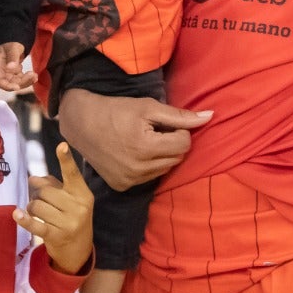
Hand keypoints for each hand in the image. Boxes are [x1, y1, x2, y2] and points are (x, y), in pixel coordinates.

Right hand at [0, 42, 34, 92]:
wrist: (12, 41)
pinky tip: (34, 76)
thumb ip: (12, 57)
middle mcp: (1, 71)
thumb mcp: (12, 47)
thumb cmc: (10, 43)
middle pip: (9, 83)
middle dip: (21, 83)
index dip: (6, 86)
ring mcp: (7, 73)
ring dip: (26, 81)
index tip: (17, 87)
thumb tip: (10, 68)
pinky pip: (20, 80)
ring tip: (35, 76)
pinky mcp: (14, 74)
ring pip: (16, 83)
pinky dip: (27, 79)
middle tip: (32, 75)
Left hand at [14, 143, 92, 274]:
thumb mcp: (70, 200)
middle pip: (46, 191)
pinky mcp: (56, 236)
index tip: (61, 146)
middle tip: (40, 199)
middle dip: (38, 194)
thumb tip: (33, 179)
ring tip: (37, 213)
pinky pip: (36, 224)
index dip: (66, 160)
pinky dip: (24, 219)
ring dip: (32, 207)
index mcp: (83, 194)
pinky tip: (17, 214)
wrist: (79, 250)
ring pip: (37, 206)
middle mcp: (78, 207)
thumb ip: (53, 185)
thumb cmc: (72, 217)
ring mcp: (68, 223)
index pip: (73, 174)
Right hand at [56, 88, 210, 190]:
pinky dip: (148, 166)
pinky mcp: (122, 186)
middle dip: (172, 143)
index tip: (164, 122)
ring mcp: (130, 180)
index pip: (184, 143)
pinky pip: (149, 178)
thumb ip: (179, 115)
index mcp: (146, 147)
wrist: (81, 123)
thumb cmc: (116, 110)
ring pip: (165, 169)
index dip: (179, 130)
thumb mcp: (148, 107)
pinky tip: (134, 153)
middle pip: (177, 158)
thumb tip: (210, 116)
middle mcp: (138, 169)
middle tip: (154, 130)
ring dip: (162, 155)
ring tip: (144, 141)